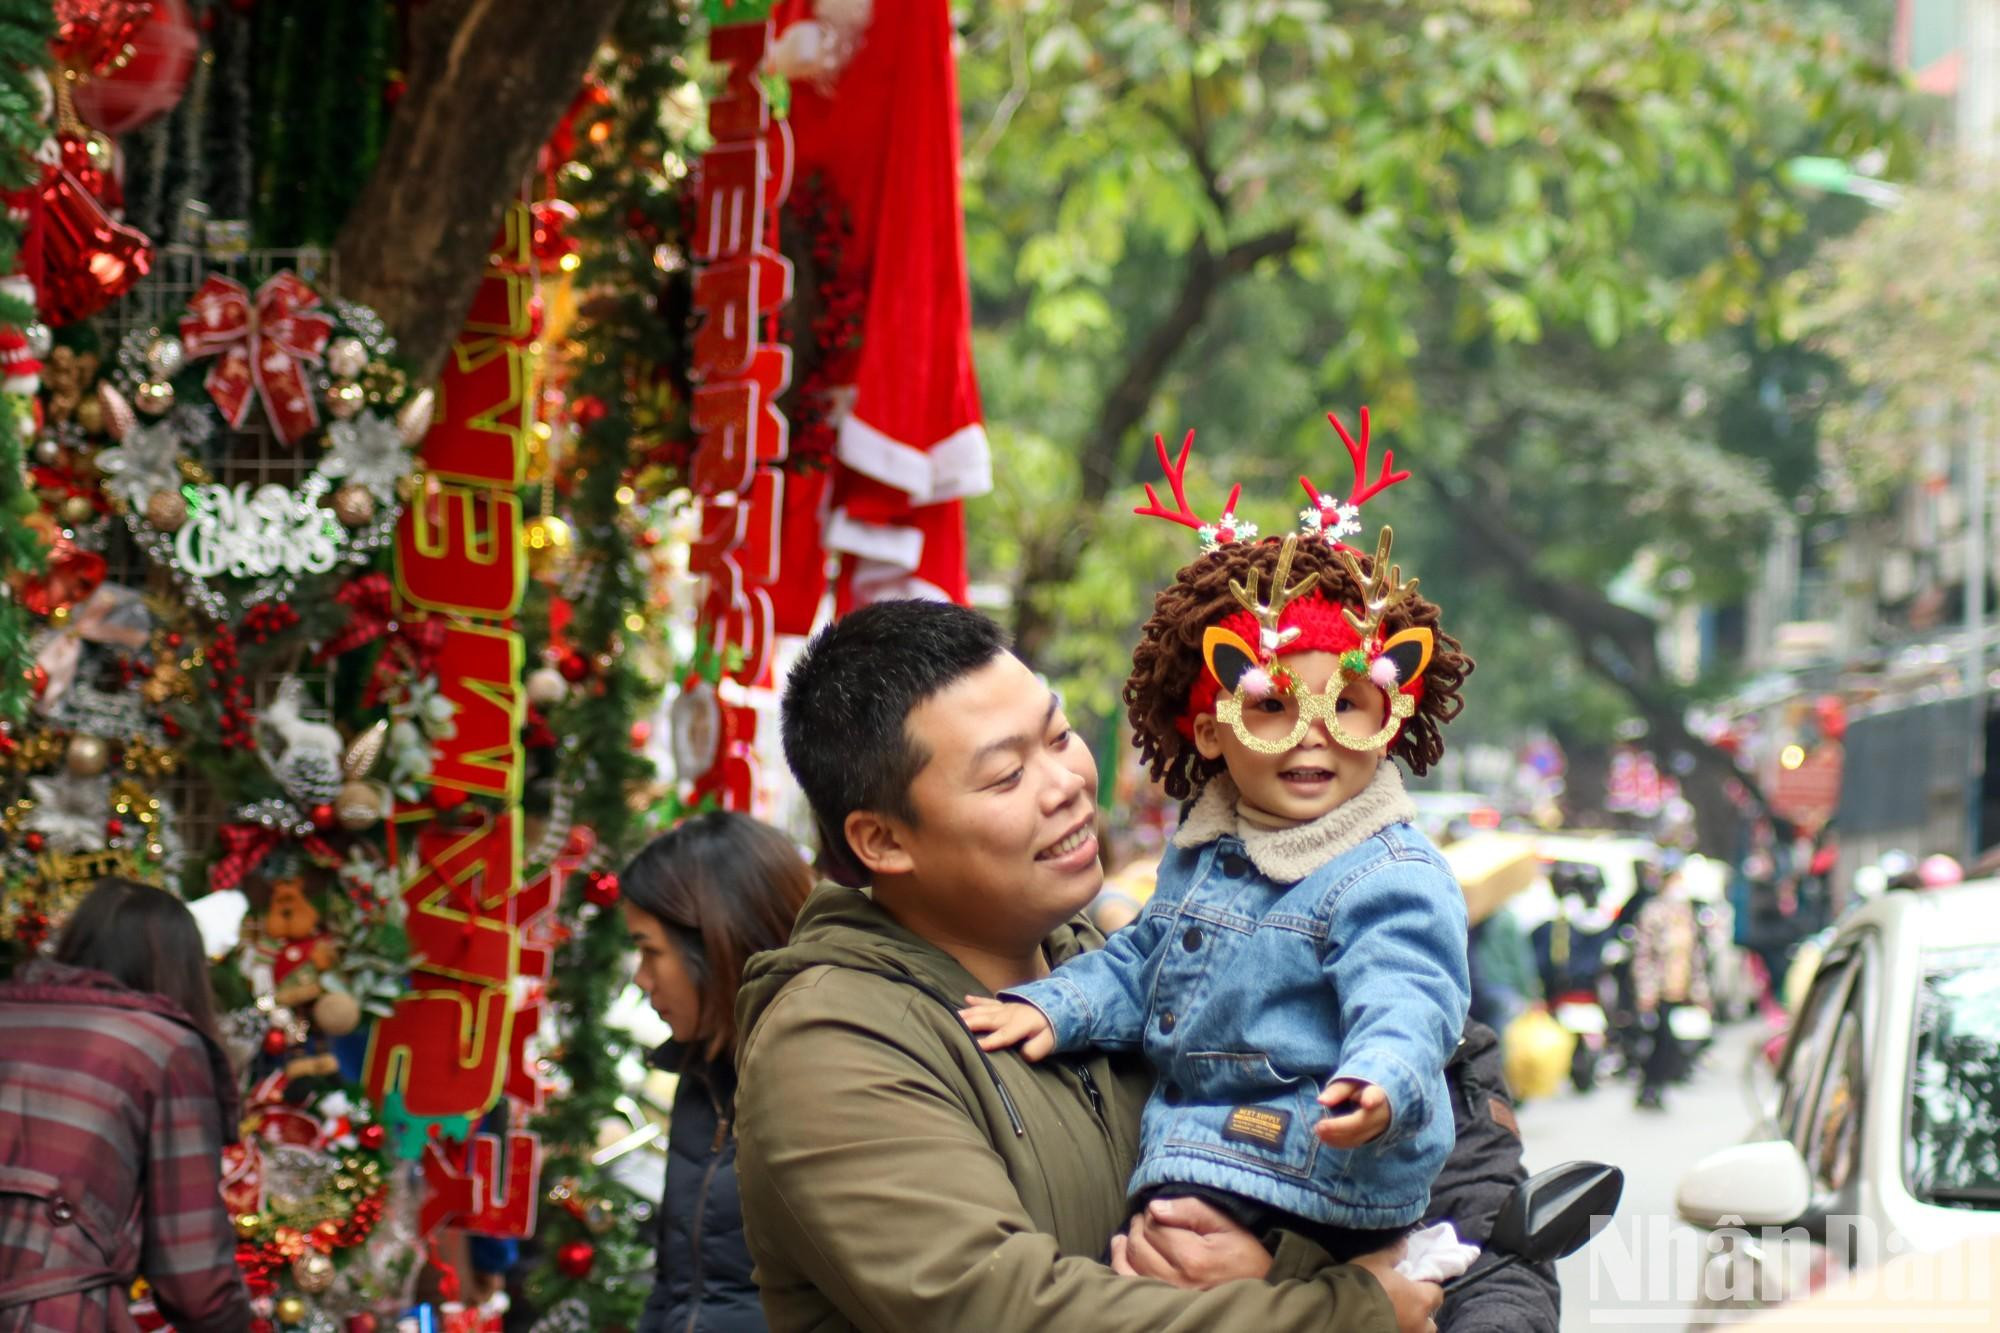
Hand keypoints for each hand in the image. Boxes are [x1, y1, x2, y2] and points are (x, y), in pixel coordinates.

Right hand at [958, 996, 1055, 1060]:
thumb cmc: (1050, 1028)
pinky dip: (976, 1000)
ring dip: (967, 1013)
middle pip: (985, 1020)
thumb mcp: (1048, 1042)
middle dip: (969, 1024)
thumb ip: (1034, 1050)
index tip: (975, 1046)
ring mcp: (1005, 1007)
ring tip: (953, 1016)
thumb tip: (1020, 1055)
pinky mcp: (1004, 1004)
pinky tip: (966, 998)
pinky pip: (988, 1001)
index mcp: (1019, 1025)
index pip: (1002, 1036)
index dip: (989, 1041)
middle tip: (952, 1027)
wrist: (1059, 1005)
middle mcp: (1008, 1014)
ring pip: (982, 1010)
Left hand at [1108, 1196, 1270, 1288]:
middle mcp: (1177, 1280)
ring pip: (1129, 1265)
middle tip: (1147, 1218)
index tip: (1159, 1210)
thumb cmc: (1244, 1255)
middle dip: (1139, 1225)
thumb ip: (1191, 1210)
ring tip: (1133, 1231)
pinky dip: (1120, 1265)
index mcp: (1193, 1257)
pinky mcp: (1163, 1304)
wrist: (1257, 1290)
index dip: (1152, 1213)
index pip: (1154, 1226)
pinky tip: (1121, 1250)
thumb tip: (1155, 1206)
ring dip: (1126, 1243)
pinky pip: (1130, 1284)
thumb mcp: (1226, 1225)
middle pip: (1139, 1244)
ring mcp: (1168, 1295)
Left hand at [1315, 1078, 1390, 1148]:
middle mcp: (1381, 1112)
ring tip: (1318, 1131)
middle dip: (1339, 1126)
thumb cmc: (1358, 1088)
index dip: (1372, 1099)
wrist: (1373, 1099)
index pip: (1375, 1096)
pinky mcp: (1372, 1137)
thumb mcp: (1348, 1083)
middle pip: (1361, 1122)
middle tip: (1318, 1126)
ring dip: (1336, 1136)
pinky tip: (1325, 1138)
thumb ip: (1337, 1091)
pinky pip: (1356, 1142)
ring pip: (1358, 1136)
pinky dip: (1339, 1142)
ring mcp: (1379, 1127)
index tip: (1367, 1102)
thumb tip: (1321, 1101)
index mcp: (1376, 1092)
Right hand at [1351, 1244, 1442, 1332]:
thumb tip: (1403, 1243)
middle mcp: (1420, 1324)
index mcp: (1421, 1300)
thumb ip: (1393, 1253)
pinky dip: (1396, 1329)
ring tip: (1393, 1317)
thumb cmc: (1364, 1284)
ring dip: (1410, 1325)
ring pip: (1417, 1332)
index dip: (1426, 1287)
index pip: (1436, 1293)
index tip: (1414, 1283)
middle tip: (1403, 1303)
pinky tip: (1382, 1324)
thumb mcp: (1376, 1261)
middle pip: (1430, 1320)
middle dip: (1420, 1313)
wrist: (1342, 1311)